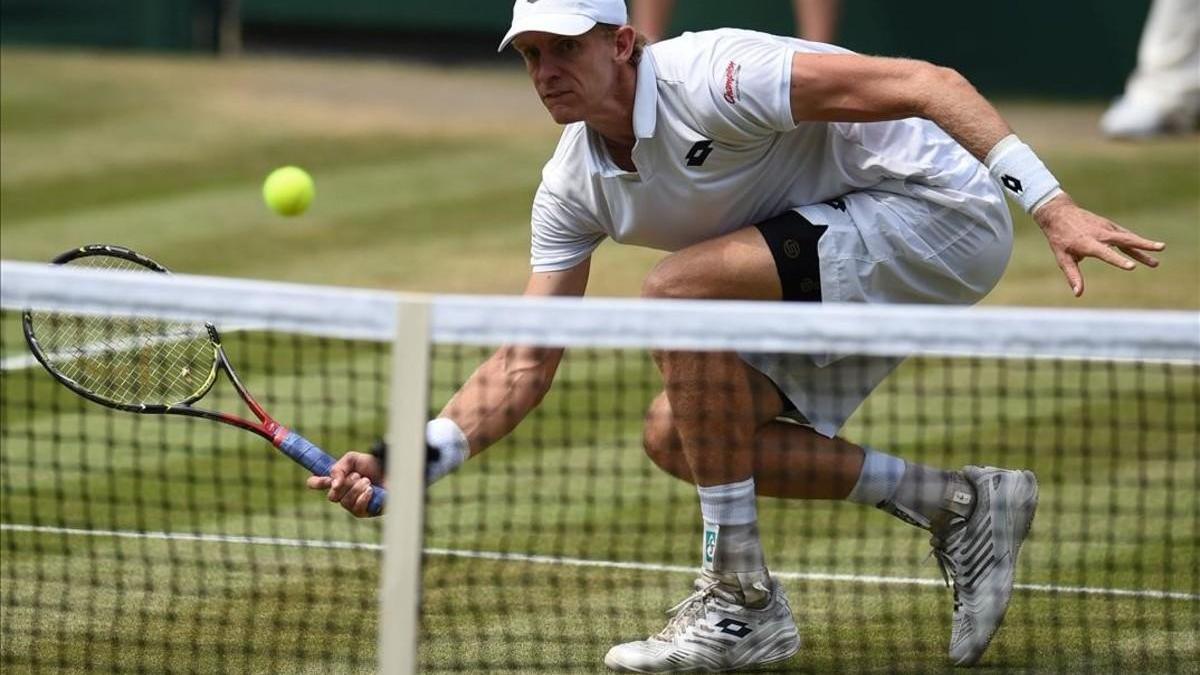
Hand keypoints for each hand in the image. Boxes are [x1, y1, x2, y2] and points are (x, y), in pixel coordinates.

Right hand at [306, 451, 385, 517]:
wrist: (393, 470)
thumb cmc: (374, 465)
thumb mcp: (353, 459)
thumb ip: (338, 468)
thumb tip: (333, 484)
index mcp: (338, 480)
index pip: (317, 484)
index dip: (315, 483)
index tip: (319, 479)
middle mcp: (343, 494)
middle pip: (331, 496)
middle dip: (345, 484)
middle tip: (357, 475)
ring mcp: (353, 505)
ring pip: (344, 502)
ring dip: (356, 489)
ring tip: (367, 481)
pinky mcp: (365, 513)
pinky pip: (356, 509)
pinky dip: (363, 497)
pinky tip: (371, 490)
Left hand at [1034, 193, 1164, 296]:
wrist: (1059, 214)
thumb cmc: (1060, 239)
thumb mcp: (1062, 258)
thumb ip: (1073, 275)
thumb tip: (1078, 294)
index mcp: (1087, 243)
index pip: (1105, 253)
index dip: (1118, 260)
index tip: (1132, 267)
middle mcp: (1100, 234)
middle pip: (1124, 239)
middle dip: (1142, 244)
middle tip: (1160, 248)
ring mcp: (1106, 228)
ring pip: (1128, 236)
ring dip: (1144, 244)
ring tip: (1161, 250)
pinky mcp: (1110, 226)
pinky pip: (1125, 235)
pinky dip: (1136, 240)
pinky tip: (1148, 247)